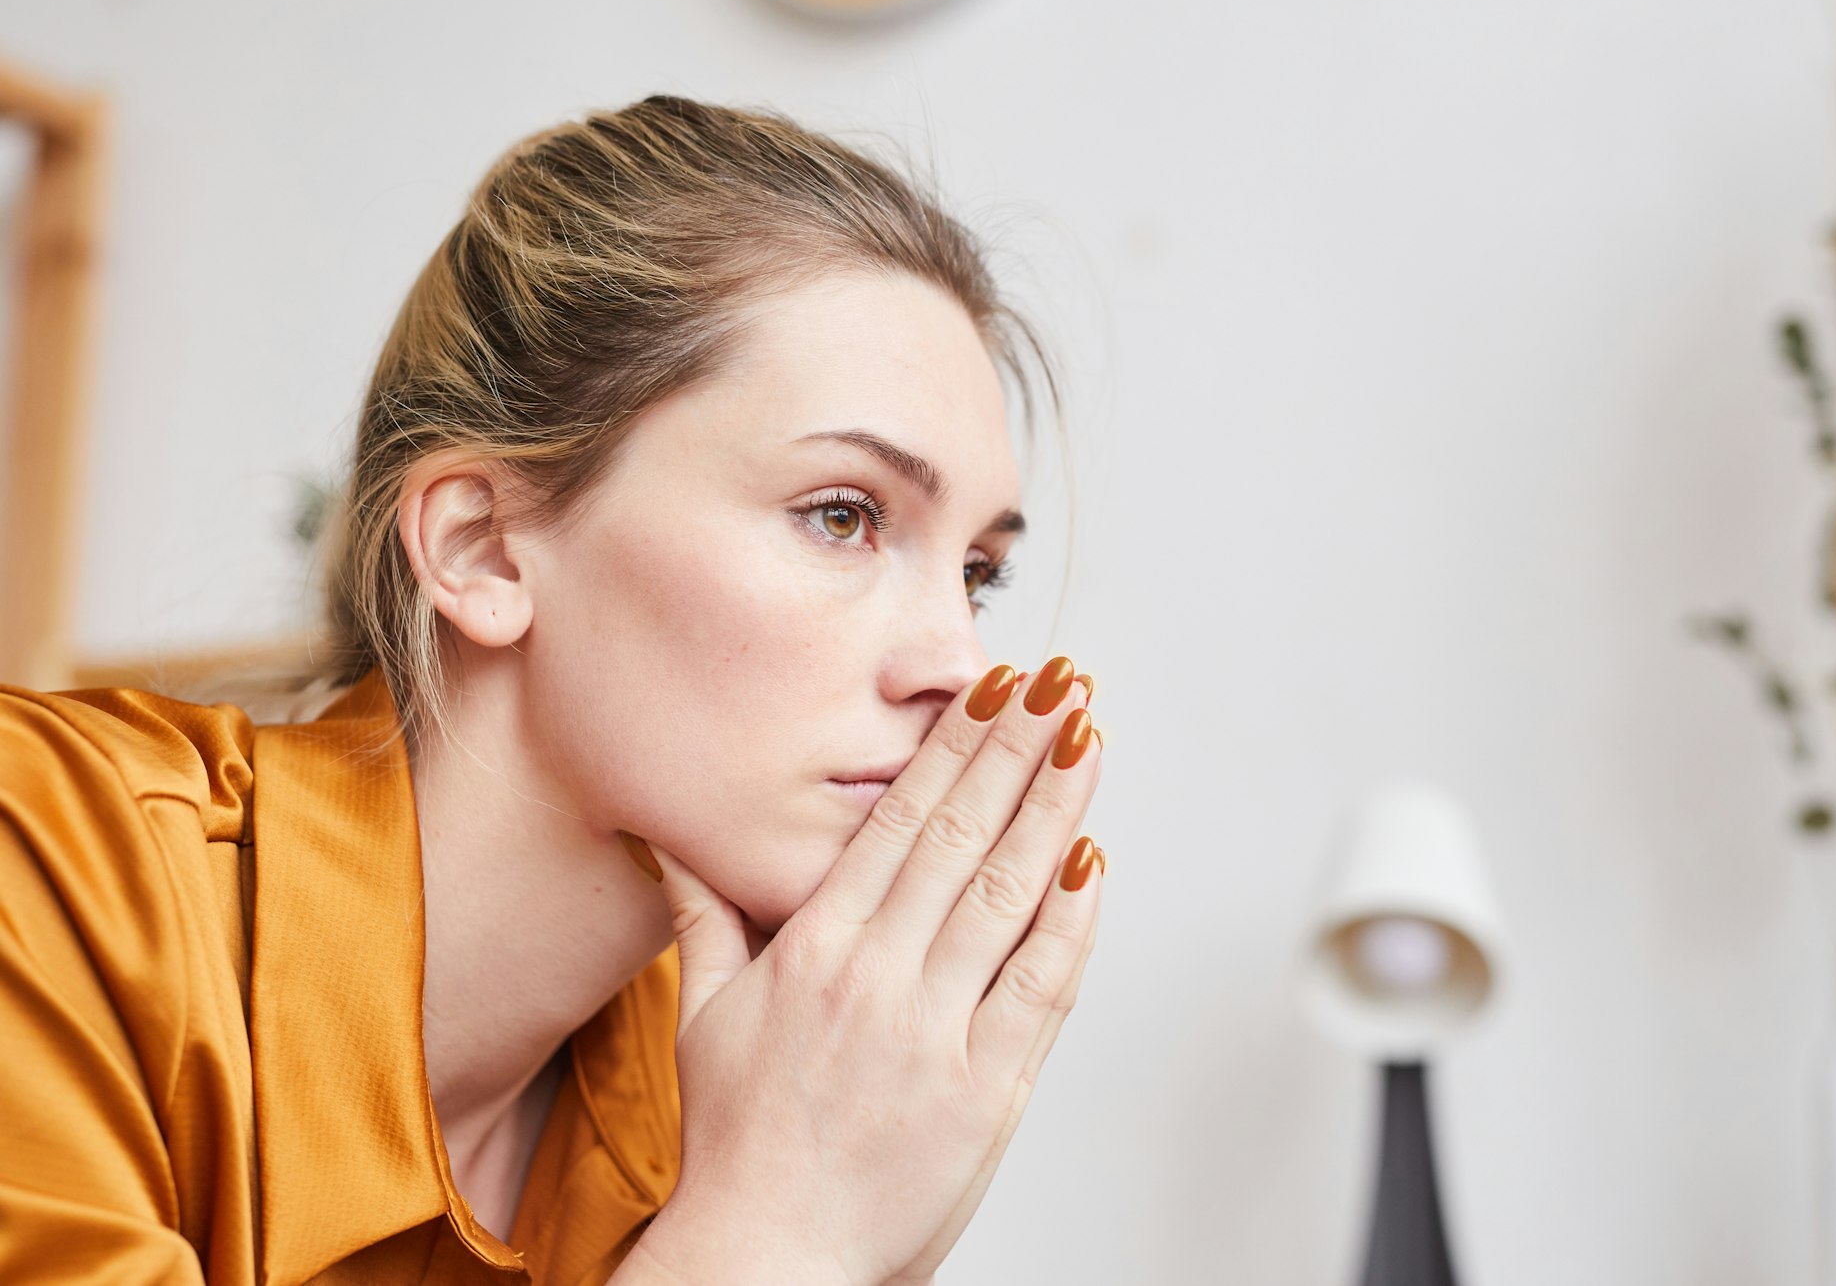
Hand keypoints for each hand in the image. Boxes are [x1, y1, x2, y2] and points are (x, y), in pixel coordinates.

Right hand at [623, 657, 1103, 1285]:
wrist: (765, 1257)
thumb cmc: (737, 1139)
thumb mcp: (703, 1015)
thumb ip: (703, 916)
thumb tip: (667, 840)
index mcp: (813, 950)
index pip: (898, 822)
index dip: (954, 748)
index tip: (993, 688)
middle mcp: (876, 979)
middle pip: (960, 839)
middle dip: (1017, 750)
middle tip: (1062, 682)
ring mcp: (934, 1035)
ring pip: (1006, 898)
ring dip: (1055, 812)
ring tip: (1088, 739)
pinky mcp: (983, 1094)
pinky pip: (1039, 992)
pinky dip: (1070, 926)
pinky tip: (1094, 866)